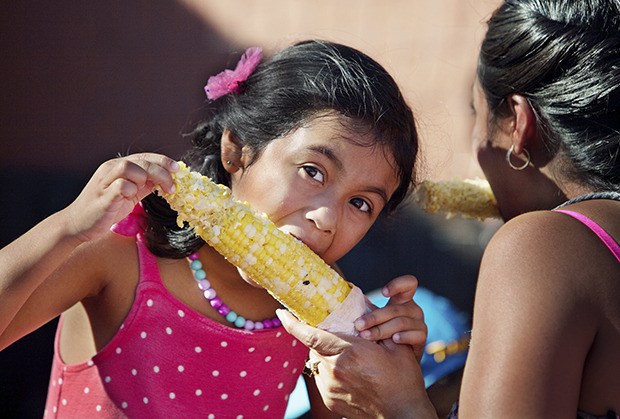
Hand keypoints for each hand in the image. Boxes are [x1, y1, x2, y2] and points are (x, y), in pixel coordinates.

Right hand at [61, 153, 178, 242]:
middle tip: (171, 187)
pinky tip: (131, 198)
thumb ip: (145, 186)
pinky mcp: (102, 196)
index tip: (177, 169)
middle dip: (161, 172)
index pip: (144, 157)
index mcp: (118, 167)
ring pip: (128, 168)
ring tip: (147, 191)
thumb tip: (165, 181)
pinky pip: (120, 186)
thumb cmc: (106, 209)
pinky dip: (130, 190)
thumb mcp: (130, 195)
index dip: (162, 161)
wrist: (79, 224)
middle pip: (140, 161)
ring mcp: (105, 182)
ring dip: (144, 178)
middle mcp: (110, 170)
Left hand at [278, 309, 436, 418]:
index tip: (282, 313)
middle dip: (321, 338)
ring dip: (326, 355)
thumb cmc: (403, 379)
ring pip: (317, 362)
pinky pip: (322, 378)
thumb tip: (362, 307)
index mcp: (350, 352)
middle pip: (315, 347)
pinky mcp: (330, 399)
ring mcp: (331, 387)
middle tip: (337, 337)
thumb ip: (376, 326)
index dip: (293, 323)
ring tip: (348, 358)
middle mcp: (336, 370)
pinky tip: (349, 373)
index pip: (311, 335)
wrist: (402, 414)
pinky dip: (330, 371)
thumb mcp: (395, 346)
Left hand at [355, 275, 426, 360]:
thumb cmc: (382, 334)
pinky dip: (403, 337)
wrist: (396, 360)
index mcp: (403, 300)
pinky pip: (415, 335)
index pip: (408, 284)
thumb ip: (367, 309)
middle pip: (395, 309)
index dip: (398, 285)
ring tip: (367, 336)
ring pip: (401, 322)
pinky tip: (394, 340)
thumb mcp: (376, 319)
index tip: (383, 293)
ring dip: (382, 330)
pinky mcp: (422, 337)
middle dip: (375, 317)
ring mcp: (419, 323)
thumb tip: (345, 300)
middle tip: (358, 325)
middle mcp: (413, 309)